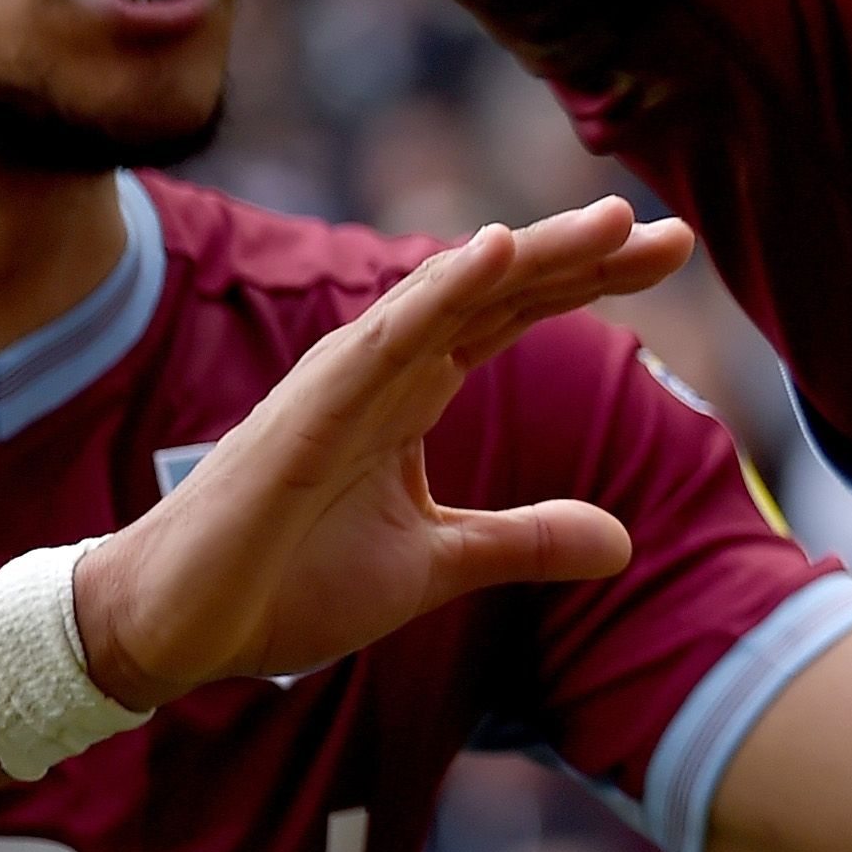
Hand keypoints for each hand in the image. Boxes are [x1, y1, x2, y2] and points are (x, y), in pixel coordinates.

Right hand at [70, 200, 695, 707]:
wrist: (177, 629)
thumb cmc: (289, 581)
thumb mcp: (437, 565)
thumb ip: (524, 539)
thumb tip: (623, 540)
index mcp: (416, 391)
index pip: (517, 313)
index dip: (593, 278)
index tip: (674, 248)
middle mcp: (385, 368)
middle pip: (499, 291)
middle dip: (585, 256)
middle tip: (672, 230)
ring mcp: (342, 384)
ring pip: (449, 299)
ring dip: (528, 256)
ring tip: (606, 222)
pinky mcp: (304, 416)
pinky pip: (381, 343)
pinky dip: (438, 296)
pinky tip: (491, 255)